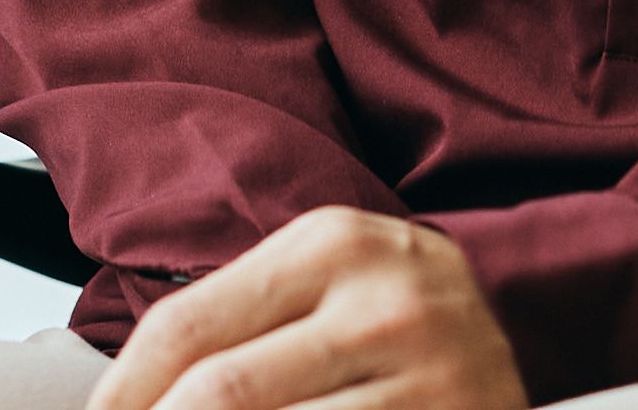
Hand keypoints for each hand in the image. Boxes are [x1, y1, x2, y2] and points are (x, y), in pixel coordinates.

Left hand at [89, 208, 523, 409]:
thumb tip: (123, 399)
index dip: (121, 395)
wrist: (517, 353)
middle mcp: (383, 301)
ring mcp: (429, 374)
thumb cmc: (393, 325)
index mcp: (332, 243)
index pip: (186, 326)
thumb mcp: (323, 288)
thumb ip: (234, 322)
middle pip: (218, 394)